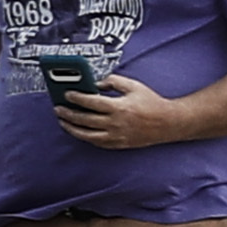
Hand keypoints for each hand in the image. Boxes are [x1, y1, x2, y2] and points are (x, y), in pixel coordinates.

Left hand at [55, 72, 189, 149]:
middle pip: (85, 120)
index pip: (91, 102)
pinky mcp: (119, 144)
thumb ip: (112, 81)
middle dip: (68, 114)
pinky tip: (78, 131)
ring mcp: (117, 136)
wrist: (169, 123)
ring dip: (72, 128)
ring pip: (87, 135)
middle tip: (58, 109)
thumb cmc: (151, 103)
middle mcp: (116, 124)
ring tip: (63, 121)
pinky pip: (97, 142)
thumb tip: (95, 84)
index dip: (76, 98)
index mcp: (120, 107)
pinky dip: (85, 137)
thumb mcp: (133, 86)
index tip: (66, 94)